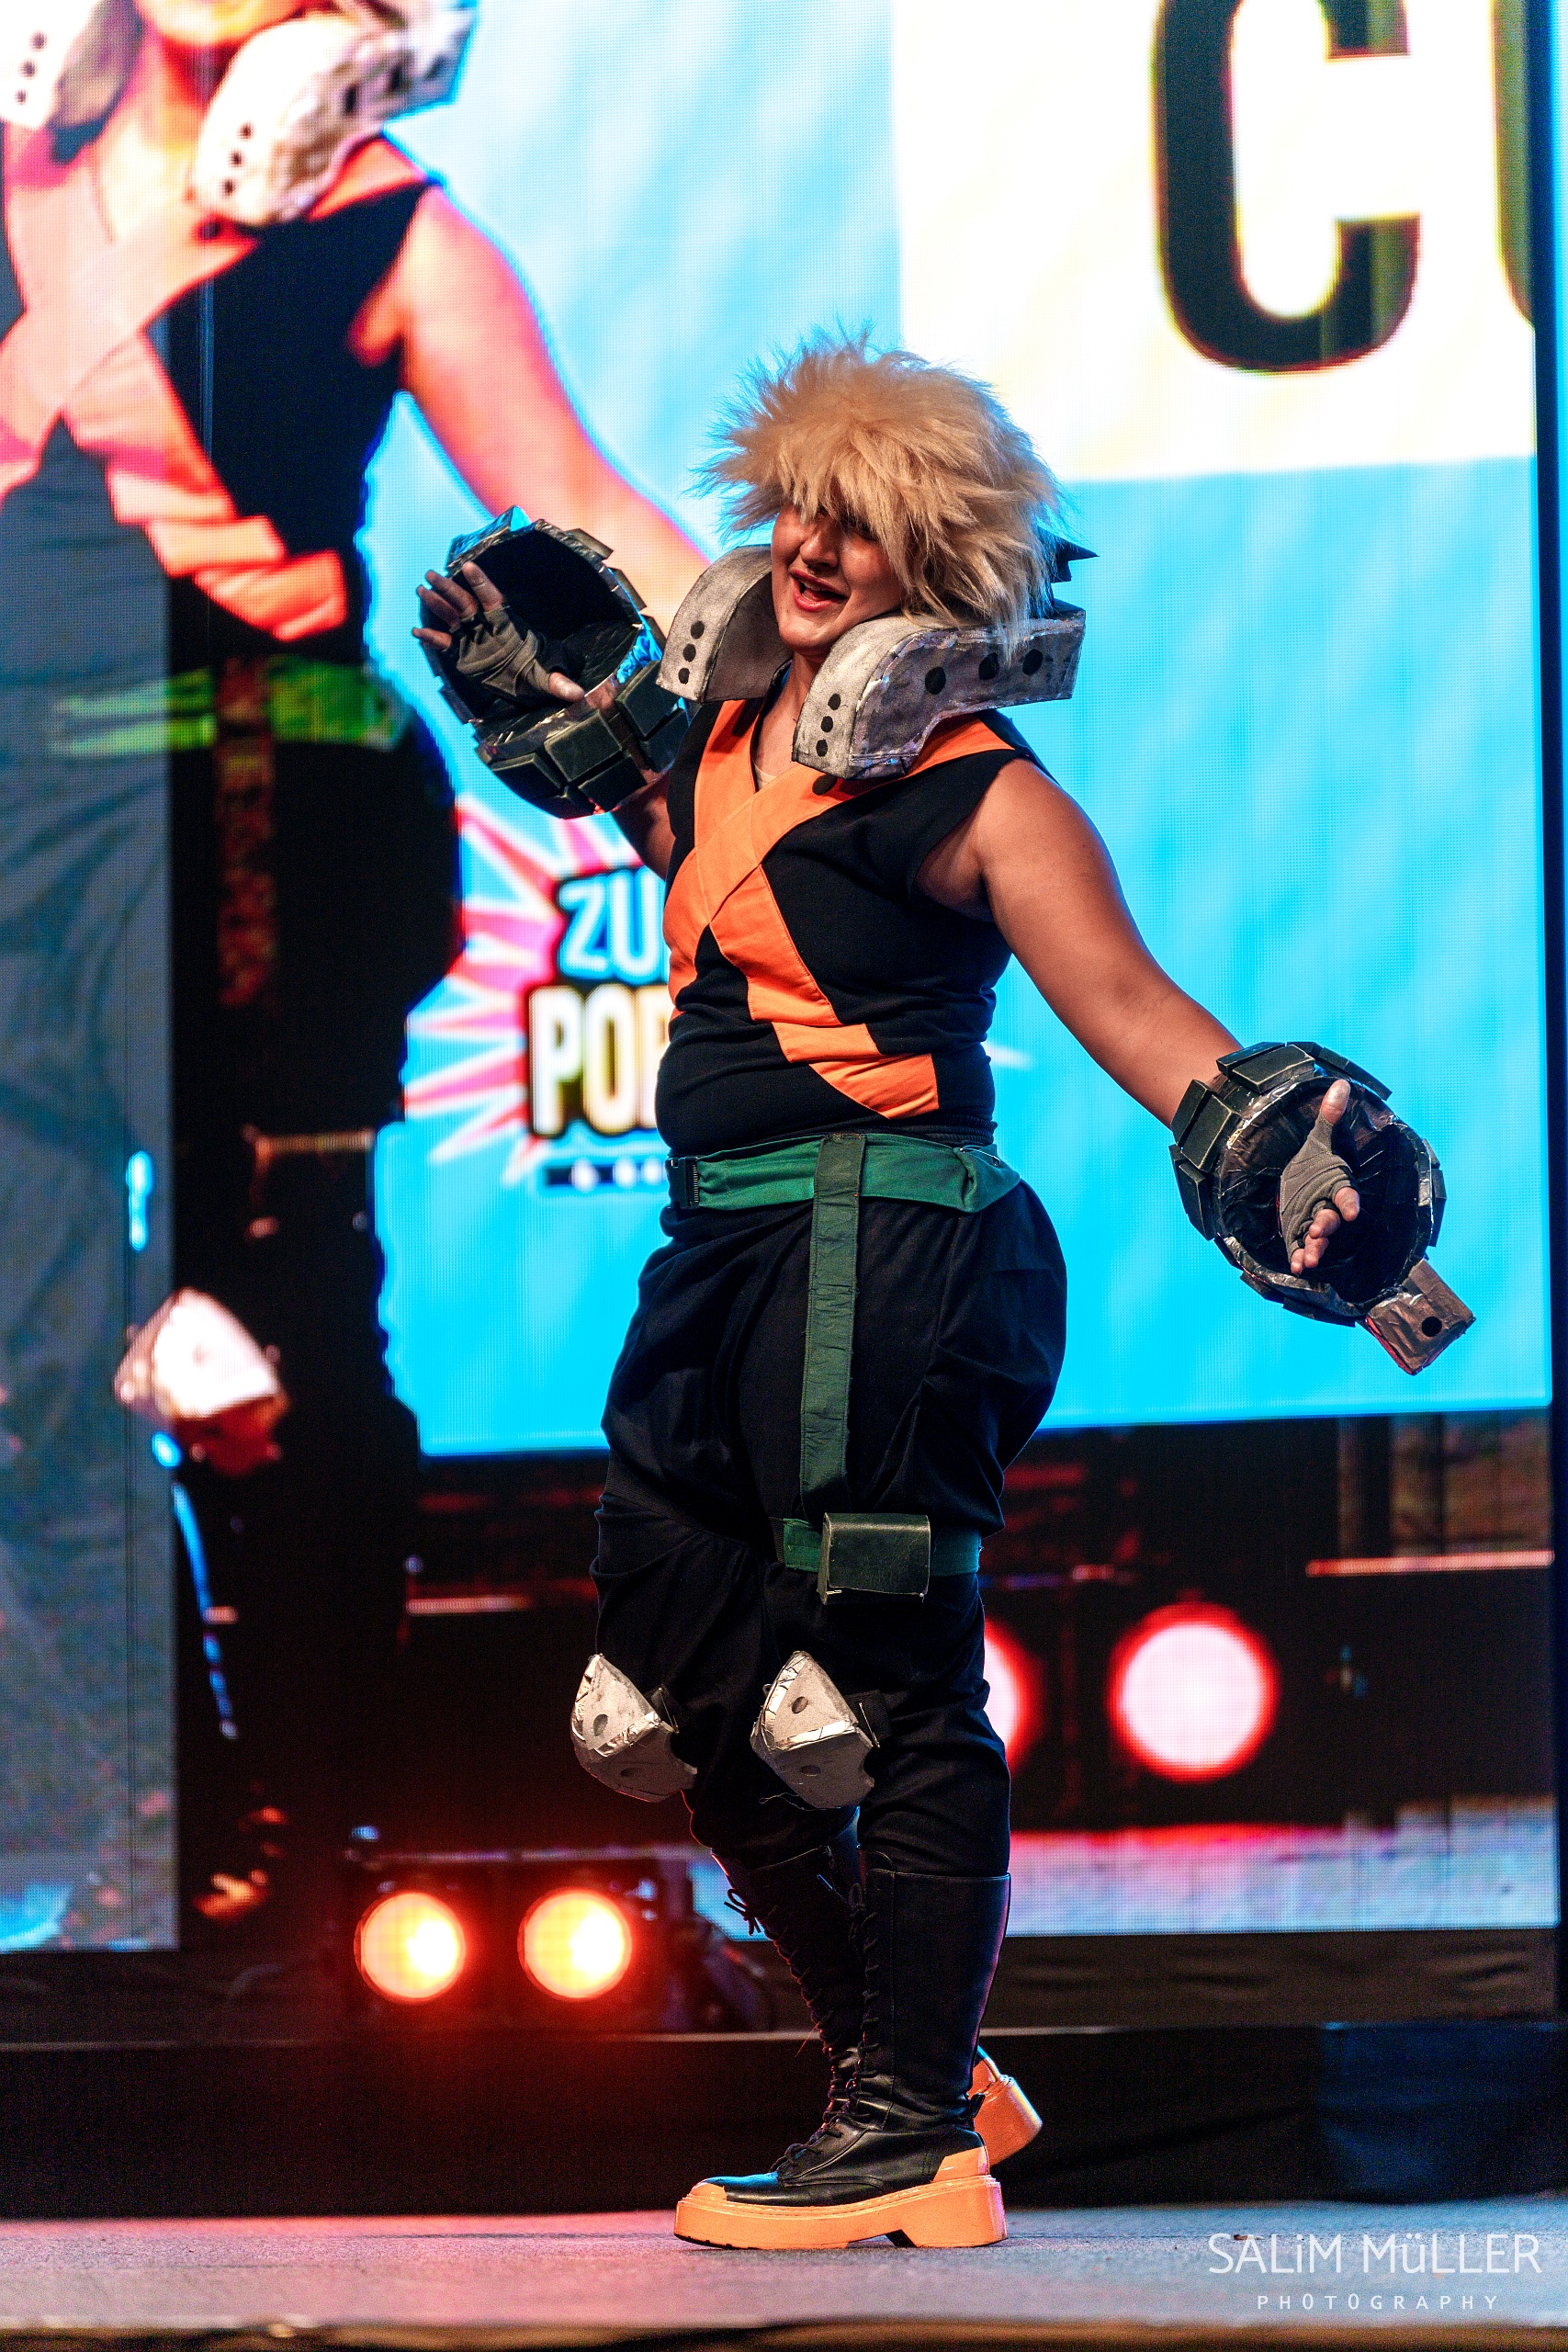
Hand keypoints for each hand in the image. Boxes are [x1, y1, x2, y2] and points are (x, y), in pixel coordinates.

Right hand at [413, 560, 583, 701]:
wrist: (526, 686)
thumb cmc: (538, 677)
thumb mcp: (548, 680)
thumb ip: (560, 684)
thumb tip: (577, 693)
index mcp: (506, 625)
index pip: (492, 599)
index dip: (481, 584)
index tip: (470, 567)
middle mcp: (486, 627)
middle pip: (464, 602)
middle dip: (449, 588)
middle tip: (431, 573)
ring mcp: (472, 638)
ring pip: (451, 616)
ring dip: (436, 604)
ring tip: (420, 589)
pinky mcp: (462, 654)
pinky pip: (444, 643)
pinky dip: (431, 638)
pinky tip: (417, 632)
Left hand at [1286, 1077, 1360, 1275]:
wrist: (1296, 1178)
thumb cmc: (1313, 1161)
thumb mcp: (1318, 1140)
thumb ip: (1329, 1117)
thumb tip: (1341, 1084)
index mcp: (1335, 1185)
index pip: (1346, 1194)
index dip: (1349, 1203)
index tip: (1350, 1210)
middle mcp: (1326, 1206)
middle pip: (1330, 1218)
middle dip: (1327, 1225)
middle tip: (1320, 1229)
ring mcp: (1312, 1221)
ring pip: (1317, 1237)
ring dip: (1314, 1247)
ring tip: (1309, 1256)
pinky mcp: (1298, 1233)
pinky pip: (1300, 1247)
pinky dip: (1299, 1257)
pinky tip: (1297, 1267)